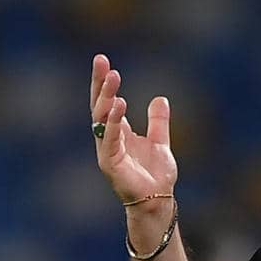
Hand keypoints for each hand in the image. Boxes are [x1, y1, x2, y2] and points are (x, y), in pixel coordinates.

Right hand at [90, 54, 177, 206]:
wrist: (158, 200)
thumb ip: (158, 121)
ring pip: (102, 120)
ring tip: (113, 78)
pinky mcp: (110, 164)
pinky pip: (109, 139)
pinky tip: (117, 106)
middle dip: (99, 84)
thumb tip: (160, 98)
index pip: (107, 102)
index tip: (103, 61)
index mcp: (118, 132)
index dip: (104, 83)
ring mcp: (107, 151)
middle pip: (99, 106)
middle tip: (101, 62)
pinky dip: (113, 123)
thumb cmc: (155, 174)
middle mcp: (108, 139)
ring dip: (107, 98)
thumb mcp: (160, 141)